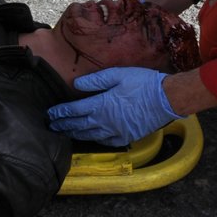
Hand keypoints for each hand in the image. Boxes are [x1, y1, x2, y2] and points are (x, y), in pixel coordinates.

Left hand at [47, 67, 176, 147]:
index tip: (49, 114)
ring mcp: (116, 132)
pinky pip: (107, 142)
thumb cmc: (142, 83)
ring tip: (65, 134)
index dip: (60, 113)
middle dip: (63, 125)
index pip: (74, 110)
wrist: (167, 99)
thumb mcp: (117, 75)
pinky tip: (92, 138)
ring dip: (76, 134)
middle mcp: (105, 121)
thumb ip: (95, 81)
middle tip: (51, 127)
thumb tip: (76, 84)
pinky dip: (96, 140)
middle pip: (79, 125)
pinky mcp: (127, 137)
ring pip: (91, 136)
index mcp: (101, 105)